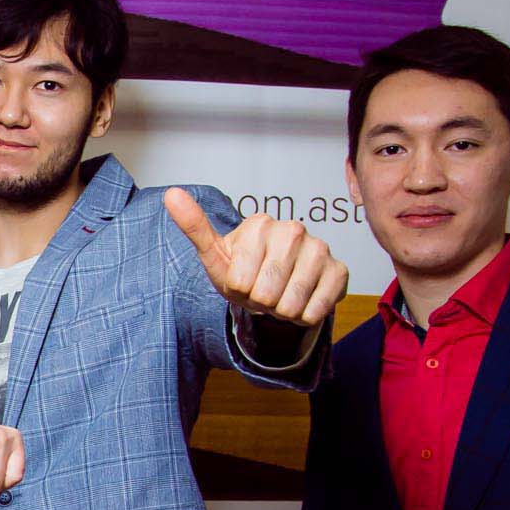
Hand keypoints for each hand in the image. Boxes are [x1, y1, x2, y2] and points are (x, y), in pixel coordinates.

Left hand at [164, 187, 348, 326]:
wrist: (277, 286)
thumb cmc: (243, 270)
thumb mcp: (214, 254)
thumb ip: (193, 226)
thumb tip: (171, 194)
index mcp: (259, 224)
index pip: (239, 282)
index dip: (238, 290)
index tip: (243, 279)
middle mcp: (292, 230)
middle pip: (265, 295)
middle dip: (260, 302)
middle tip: (262, 290)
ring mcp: (320, 248)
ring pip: (290, 305)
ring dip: (281, 310)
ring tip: (280, 295)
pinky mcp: (339, 270)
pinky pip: (315, 312)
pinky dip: (303, 316)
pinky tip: (302, 299)